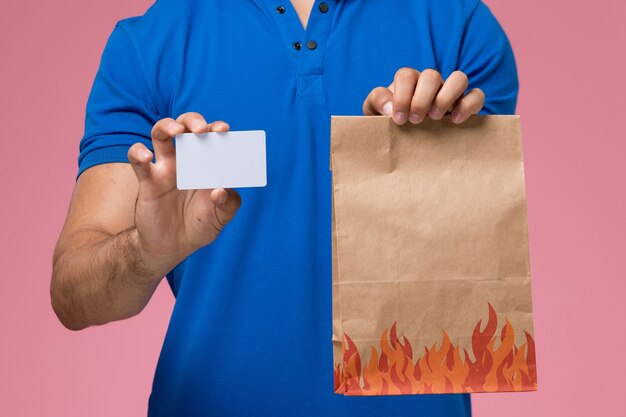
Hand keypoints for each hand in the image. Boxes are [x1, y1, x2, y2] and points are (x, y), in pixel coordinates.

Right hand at [127, 113, 241, 270]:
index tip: (224, 130)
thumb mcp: (220, 218)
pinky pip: (137, 159)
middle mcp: (186, 160)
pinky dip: (138, 152)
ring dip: (167, 126)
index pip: (212, 136)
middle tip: (202, 130)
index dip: (217, 128)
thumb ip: (228, 204)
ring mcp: (165, 168)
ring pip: (160, 133)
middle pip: (185, 126)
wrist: (172, 246)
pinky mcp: (147, 180)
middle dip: (193, 120)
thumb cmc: (199, 226)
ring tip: (177, 132)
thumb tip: (221, 190)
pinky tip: (146, 157)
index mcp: (207, 163)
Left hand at [363, 68, 484, 124]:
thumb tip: (390, 108)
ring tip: (435, 118)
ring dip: (447, 97)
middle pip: (432, 75)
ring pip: (459, 78)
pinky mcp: (466, 103)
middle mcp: (430, 82)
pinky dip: (468, 105)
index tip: (399, 119)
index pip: (406, 75)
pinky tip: (454, 121)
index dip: (402, 95)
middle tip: (416, 120)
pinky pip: (477, 95)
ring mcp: (450, 91)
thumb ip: (376, 102)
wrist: (405, 137)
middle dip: (422, 99)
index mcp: (407, 81)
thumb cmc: (390, 122)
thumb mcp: (374, 111)